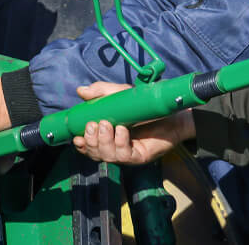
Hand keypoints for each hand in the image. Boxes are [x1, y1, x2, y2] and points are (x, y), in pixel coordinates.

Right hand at [72, 82, 195, 164]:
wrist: (172, 110)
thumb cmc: (146, 104)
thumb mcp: (121, 95)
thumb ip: (102, 92)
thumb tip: (80, 91)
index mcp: (107, 135)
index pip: (89, 145)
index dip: (81, 144)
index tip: (76, 136)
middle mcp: (115, 146)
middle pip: (95, 153)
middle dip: (90, 141)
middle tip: (93, 125)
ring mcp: (127, 153)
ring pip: (107, 156)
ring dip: (103, 142)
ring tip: (106, 125)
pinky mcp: (140, 156)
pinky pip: (124, 156)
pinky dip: (120, 143)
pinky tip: (122, 131)